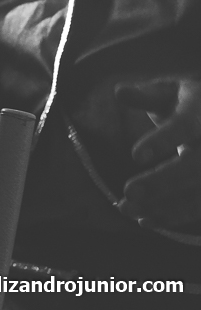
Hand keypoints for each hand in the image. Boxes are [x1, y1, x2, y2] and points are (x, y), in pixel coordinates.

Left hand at [114, 77, 200, 227]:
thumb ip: (146, 95)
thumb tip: (119, 91)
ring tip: (128, 209)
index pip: (186, 126)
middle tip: (129, 192)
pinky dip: (175, 215)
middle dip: (163, 182)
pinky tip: (146, 219)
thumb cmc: (187, 102)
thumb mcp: (169, 91)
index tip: (135, 155)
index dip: (163, 141)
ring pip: (199, 192)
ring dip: (165, 205)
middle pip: (196, 167)